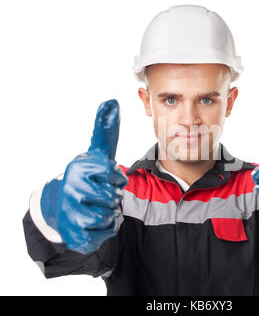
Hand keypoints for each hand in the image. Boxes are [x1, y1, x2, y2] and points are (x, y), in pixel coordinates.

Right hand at [41, 99, 127, 253]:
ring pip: (110, 214)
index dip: (115, 178)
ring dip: (110, 211)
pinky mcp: (77, 236)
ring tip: (96, 206)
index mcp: (79, 168)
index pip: (115, 176)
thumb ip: (105, 130)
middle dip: (111, 196)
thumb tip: (111, 101)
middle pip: (113, 197)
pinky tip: (95, 220)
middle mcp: (72, 190)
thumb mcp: (98, 153)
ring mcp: (72, 214)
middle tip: (98, 193)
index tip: (103, 176)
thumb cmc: (89, 177)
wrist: (65, 206)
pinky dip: (107, 226)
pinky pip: (108, 231)